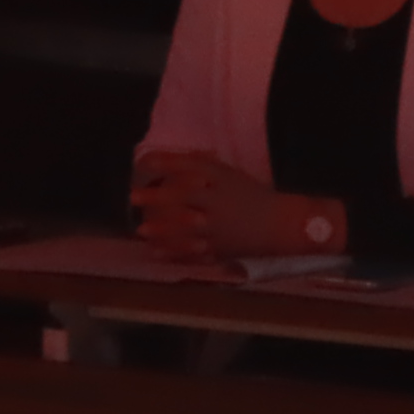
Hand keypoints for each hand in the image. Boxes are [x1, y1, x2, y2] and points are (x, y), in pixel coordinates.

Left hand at [130, 150, 316, 262]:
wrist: (281, 225)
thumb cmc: (248, 192)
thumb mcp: (224, 172)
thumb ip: (193, 163)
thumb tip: (154, 158)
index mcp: (220, 188)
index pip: (191, 174)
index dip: (166, 168)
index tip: (142, 164)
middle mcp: (218, 211)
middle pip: (186, 203)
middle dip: (159, 201)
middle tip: (133, 197)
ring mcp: (219, 235)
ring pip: (189, 234)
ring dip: (163, 233)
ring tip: (141, 230)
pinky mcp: (221, 254)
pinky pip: (196, 256)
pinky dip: (175, 256)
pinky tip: (155, 253)